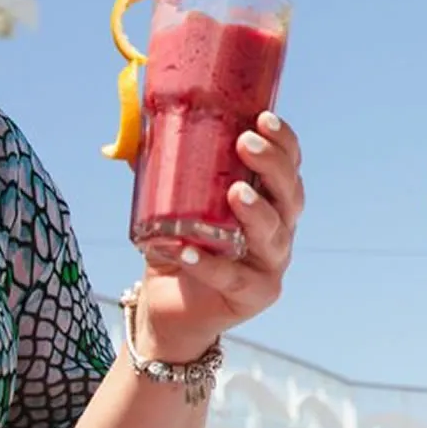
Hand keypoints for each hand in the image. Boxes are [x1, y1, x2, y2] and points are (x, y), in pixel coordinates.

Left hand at [135, 110, 304, 360]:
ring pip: (273, 235)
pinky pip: (235, 278)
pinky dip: (212, 265)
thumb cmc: (178, 247)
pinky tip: (191, 252)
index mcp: (270, 202)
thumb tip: (135, 126)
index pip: (289, 167)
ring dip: (257, 212)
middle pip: (290, 196)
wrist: (169, 309)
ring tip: (236, 193)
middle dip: (273, 166)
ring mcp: (271, 264)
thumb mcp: (169, 204)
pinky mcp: (255, 296)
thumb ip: (160, 169)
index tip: (263, 118)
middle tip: (246, 144)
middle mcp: (279, 230)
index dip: (283, 142)